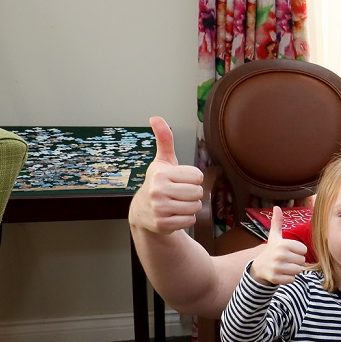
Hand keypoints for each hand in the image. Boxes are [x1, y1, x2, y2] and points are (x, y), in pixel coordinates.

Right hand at [128, 116, 205, 233]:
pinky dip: (186, 219)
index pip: (198, 176)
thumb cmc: (158, 183)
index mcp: (161, 174)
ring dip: (190, 207)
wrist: (142, 211)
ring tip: (176, 203)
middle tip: (178, 194)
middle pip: (198, 192)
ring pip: (195, 207)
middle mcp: (158, 191)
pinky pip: (190, 220)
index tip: (180, 180)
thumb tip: (156, 117)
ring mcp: (159, 209)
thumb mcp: (162, 162)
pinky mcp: (162, 224)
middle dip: (192, 194)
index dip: (193, 179)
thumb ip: (165, 140)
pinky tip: (173, 214)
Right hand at [249, 206, 307, 284]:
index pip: (304, 250)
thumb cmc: (272, 250)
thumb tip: (276, 206)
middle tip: (286, 259)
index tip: (289, 250)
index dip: (298, 251)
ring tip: (285, 266)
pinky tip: (281, 273)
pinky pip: (292, 279)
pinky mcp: (275, 278)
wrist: (259, 267)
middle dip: (296, 261)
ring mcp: (276, 267)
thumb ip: (277, 222)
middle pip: (302, 261)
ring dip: (293, 269)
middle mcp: (279, 255)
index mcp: (282, 244)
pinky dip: (289, 278)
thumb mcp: (275, 236)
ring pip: (298, 270)